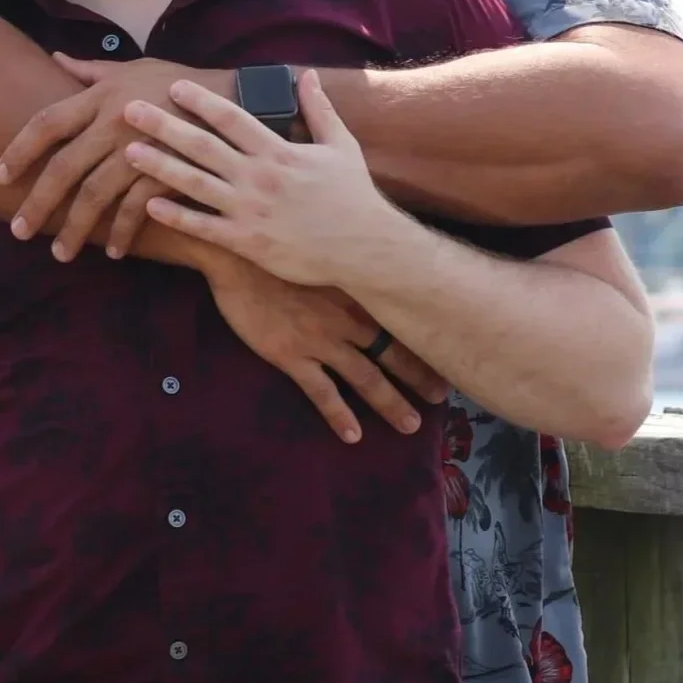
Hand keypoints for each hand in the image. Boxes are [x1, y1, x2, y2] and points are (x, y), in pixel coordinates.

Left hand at [0, 53, 233, 259]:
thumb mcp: (134, 68)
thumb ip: (91, 71)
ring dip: (76, 228)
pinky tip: (114, 251)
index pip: (47, 123)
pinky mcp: (168, 174)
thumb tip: (56, 59)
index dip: (19, 150)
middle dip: (38, 202)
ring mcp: (141, 150)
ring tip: (60, 252)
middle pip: (64, 168)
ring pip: (95, 196)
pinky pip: (136, 210)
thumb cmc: (180, 84)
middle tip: (19, 231)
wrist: (235, 100)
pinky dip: (123, 233)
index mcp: (102, 97)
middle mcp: (114, 123)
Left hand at [123, 69, 393, 288]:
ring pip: (195, 184)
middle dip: (164, 126)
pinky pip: (204, 227)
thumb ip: (319, 109)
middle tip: (130, 110)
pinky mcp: (247, 242)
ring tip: (129, 152)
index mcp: (279, 151)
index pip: (232, 118)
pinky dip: (176, 217)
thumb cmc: (353, 196)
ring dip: (159, 167)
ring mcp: (250, 210)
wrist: (364, 248)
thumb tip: (308, 75)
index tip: (174, 86)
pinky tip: (149, 206)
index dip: (202, 101)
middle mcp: (259, 177)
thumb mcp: (341, 145)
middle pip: (202, 146)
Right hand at [203, 255, 445, 443]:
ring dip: (390, 402)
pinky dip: (339, 415)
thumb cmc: (277, 246)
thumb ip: (346, 260)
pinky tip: (353, 436)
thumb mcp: (321, 247)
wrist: (236, 257)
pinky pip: (322, 392)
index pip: (399, 319)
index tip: (446, 351)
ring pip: (365, 377)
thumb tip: (368, 256)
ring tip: (410, 425)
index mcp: (355, 289)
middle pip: (392, 352)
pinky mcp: (291, 356)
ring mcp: (320, 339)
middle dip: (418, 376)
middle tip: (441, 397)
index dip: (423, 338)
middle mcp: (346, 318)